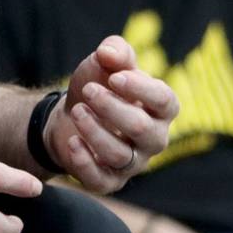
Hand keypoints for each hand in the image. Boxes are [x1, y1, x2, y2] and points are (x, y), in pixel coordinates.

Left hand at [46, 36, 177, 192]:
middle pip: (142, 129)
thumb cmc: (97, 86)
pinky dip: (85, 162)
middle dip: (112, 108)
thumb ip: (114, 52)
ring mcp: (132, 163)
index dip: (141, 90)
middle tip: (89, 91)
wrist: (68, 114)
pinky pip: (102, 180)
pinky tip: (72, 142)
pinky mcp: (109, 181)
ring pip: (121, 155)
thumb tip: (109, 52)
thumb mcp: (104, 63)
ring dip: (95, 131)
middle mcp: (153, 139)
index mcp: (160, 109)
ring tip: (76, 111)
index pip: (165, 102)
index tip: (114, 77)